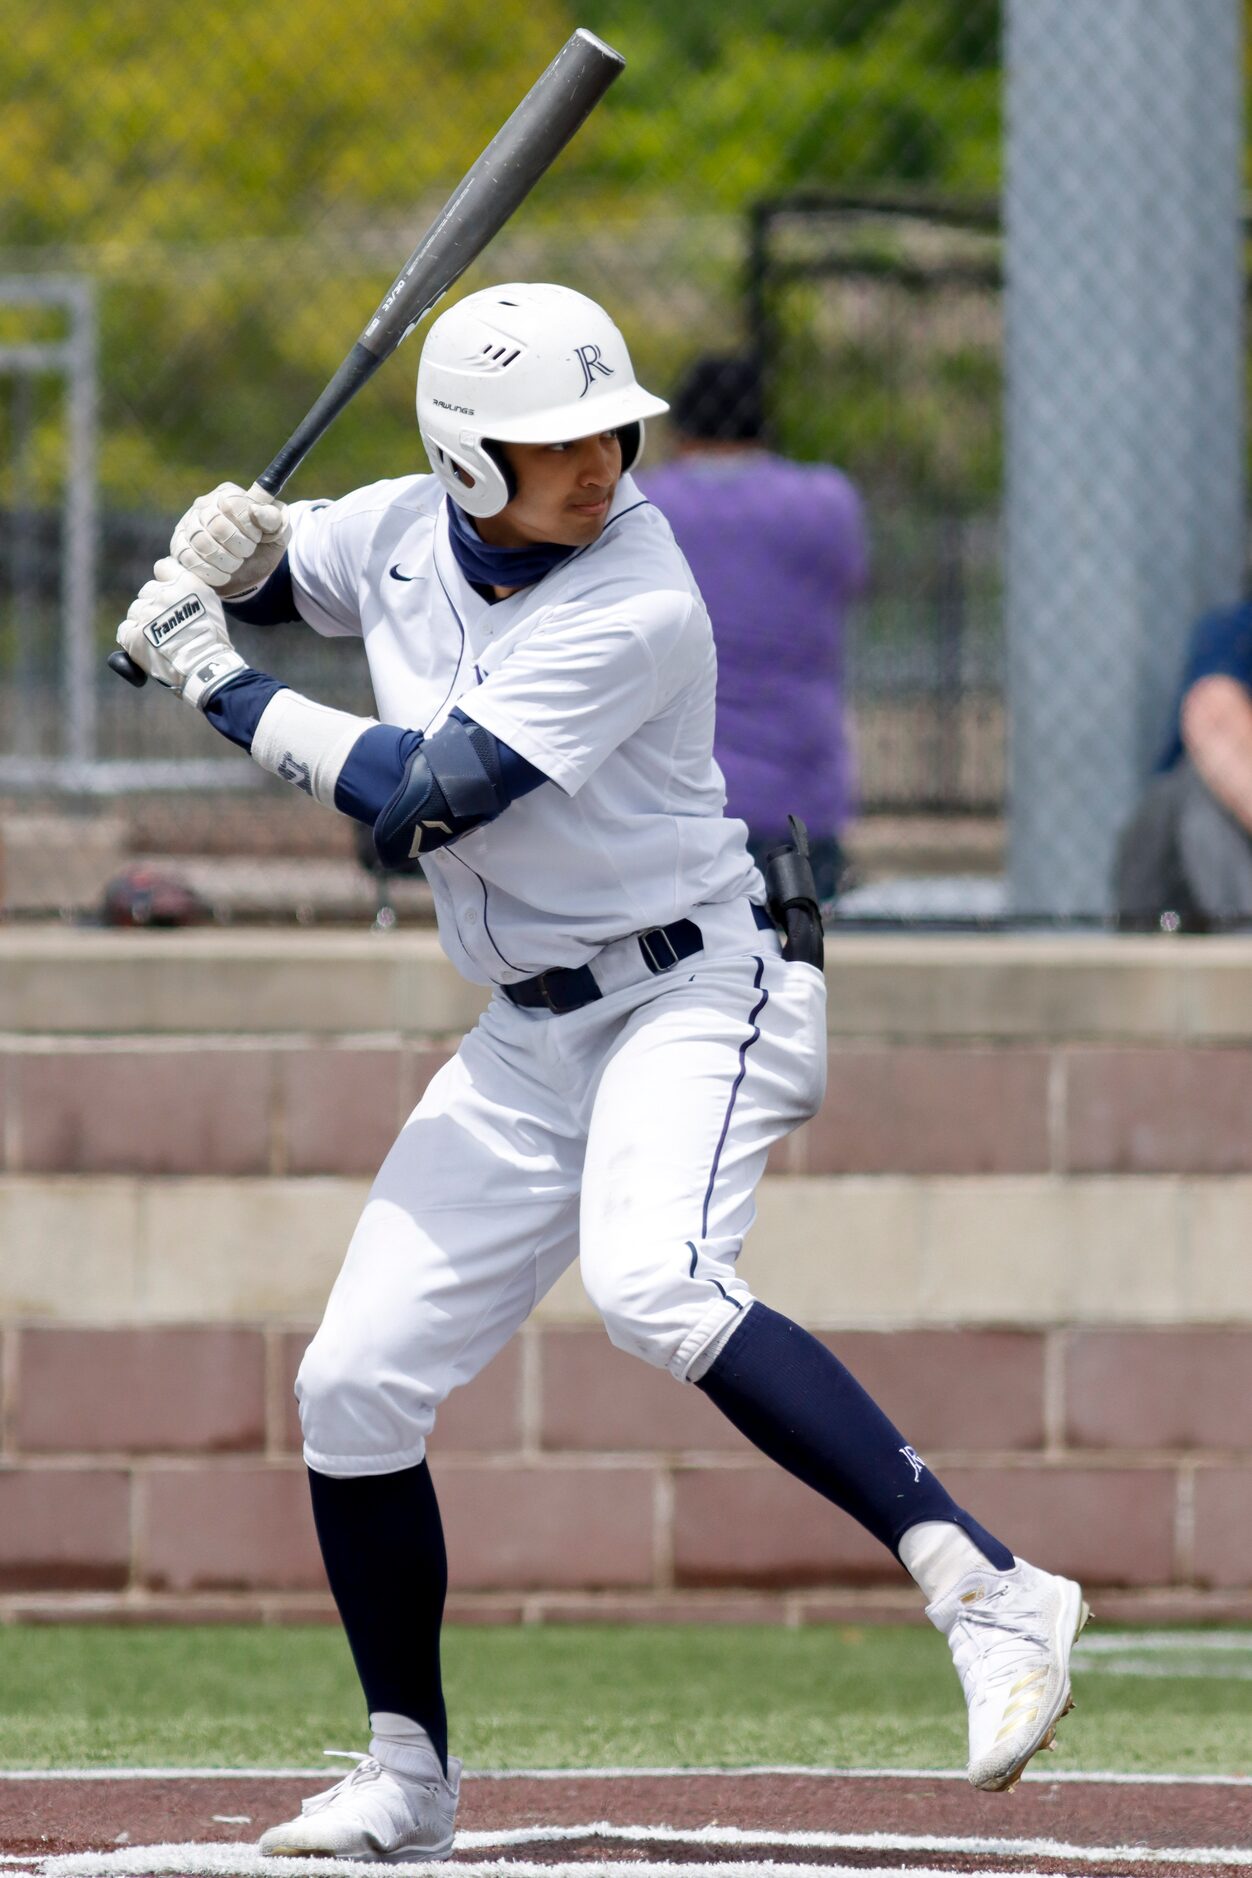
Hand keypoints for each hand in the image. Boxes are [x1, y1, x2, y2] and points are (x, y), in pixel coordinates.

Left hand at [115, 564, 247, 707]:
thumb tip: (174, 584)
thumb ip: (190, 589)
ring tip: (160, 639)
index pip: (162, 567)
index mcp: (182, 582)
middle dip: (155, 605)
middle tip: (169, 624)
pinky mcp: (133, 634)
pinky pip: (125, 629)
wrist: (204, 666)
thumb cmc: (213, 639)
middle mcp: (161, 593)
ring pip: (136, 610)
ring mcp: (145, 613)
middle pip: (148, 590)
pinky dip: (133, 638)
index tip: (171, 595)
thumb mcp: (210, 603)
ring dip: (144, 622)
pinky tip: (147, 646)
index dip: (165, 581)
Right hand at [168, 481, 289, 597]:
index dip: (248, 526)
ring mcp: (188, 525)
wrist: (246, 574)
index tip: (257, 538)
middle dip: (238, 546)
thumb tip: (255, 510)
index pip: (233, 503)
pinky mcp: (179, 546)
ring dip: (225, 560)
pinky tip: (223, 575)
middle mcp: (204, 505)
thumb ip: (273, 518)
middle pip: (216, 524)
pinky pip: (188, 558)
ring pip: (201, 542)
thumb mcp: (277, 532)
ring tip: (236, 564)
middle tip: (246, 553)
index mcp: (228, 494)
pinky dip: (210, 572)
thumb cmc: (262, 546)